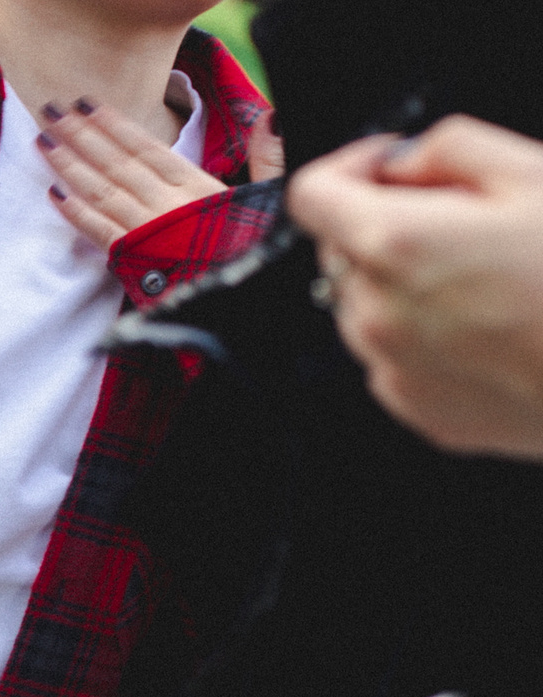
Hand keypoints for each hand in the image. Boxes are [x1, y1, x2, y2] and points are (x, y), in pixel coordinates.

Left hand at [36, 96, 254, 250]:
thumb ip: (268, 157)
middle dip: (82, 136)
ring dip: (71, 165)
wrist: (250, 298)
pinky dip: (75, 212)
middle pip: (118, 163)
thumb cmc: (254, 248)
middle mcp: (170, 203)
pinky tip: (53, 192)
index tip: (88, 104)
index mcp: (198, 186)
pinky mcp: (137, 260)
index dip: (115, 124)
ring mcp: (150, 231)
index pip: (148, 147)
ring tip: (44, 142)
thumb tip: (270, 116)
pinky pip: (100, 231)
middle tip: (51, 112)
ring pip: (103, 191)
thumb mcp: (271, 197)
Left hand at [289, 117, 542, 461]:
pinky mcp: (420, 411)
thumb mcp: (534, 173)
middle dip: (385, 222)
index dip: (351, 166)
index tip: (389, 164)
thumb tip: (404, 161)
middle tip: (466, 216)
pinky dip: (425, 334)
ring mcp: (394, 370)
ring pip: (366, 308)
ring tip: (491, 276)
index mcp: (396, 245)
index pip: (313, 194)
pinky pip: (397, 359)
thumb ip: (449, 149)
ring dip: (405, 283)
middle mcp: (377, 314)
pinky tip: (493, 324)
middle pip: (340, 252)